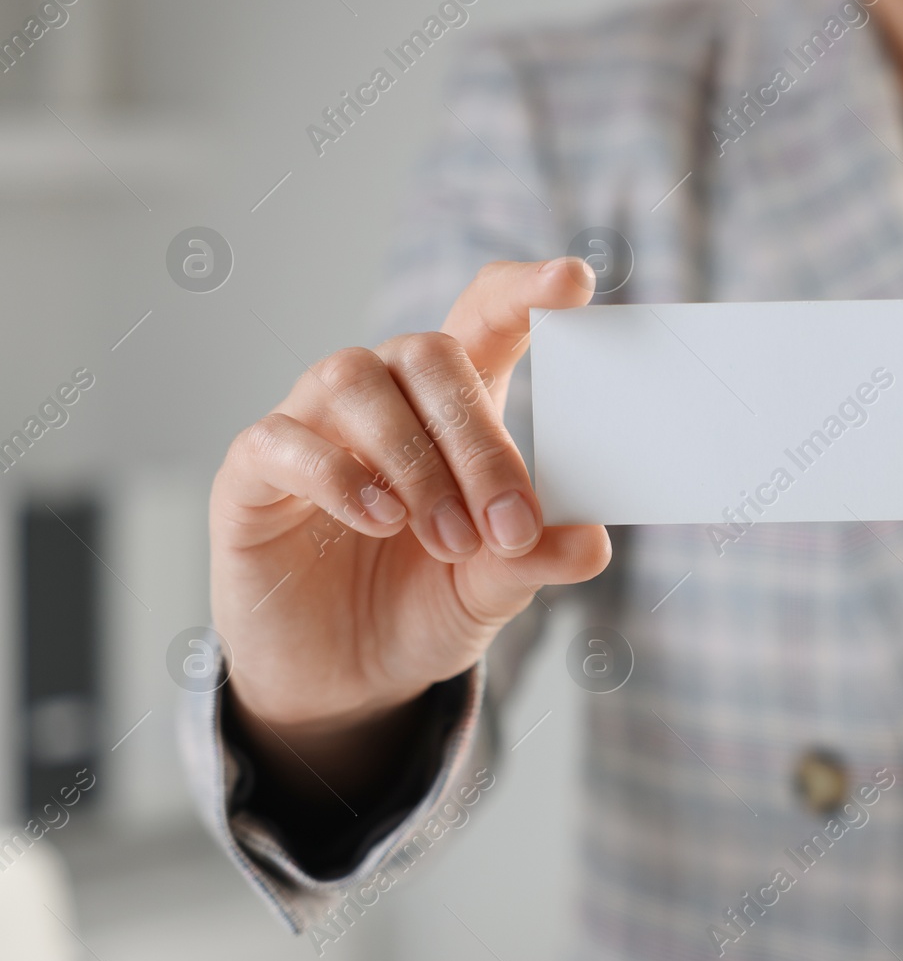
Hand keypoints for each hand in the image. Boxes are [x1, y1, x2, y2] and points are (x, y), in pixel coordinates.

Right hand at [210, 259, 610, 790]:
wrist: (346, 679)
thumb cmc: (424, 605)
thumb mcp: (493, 588)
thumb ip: (535, 558)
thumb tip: (591, 542)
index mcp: (453, 406)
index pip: (485, 318)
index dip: (525, 292)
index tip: (575, 280)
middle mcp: (383, 397)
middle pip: (427, 354)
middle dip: (479, 439)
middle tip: (509, 524)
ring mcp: (312, 426)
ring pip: (355, 380)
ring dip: (415, 462)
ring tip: (448, 541)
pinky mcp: (253, 471)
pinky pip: (284, 439)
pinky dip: (340, 476)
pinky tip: (380, 520)